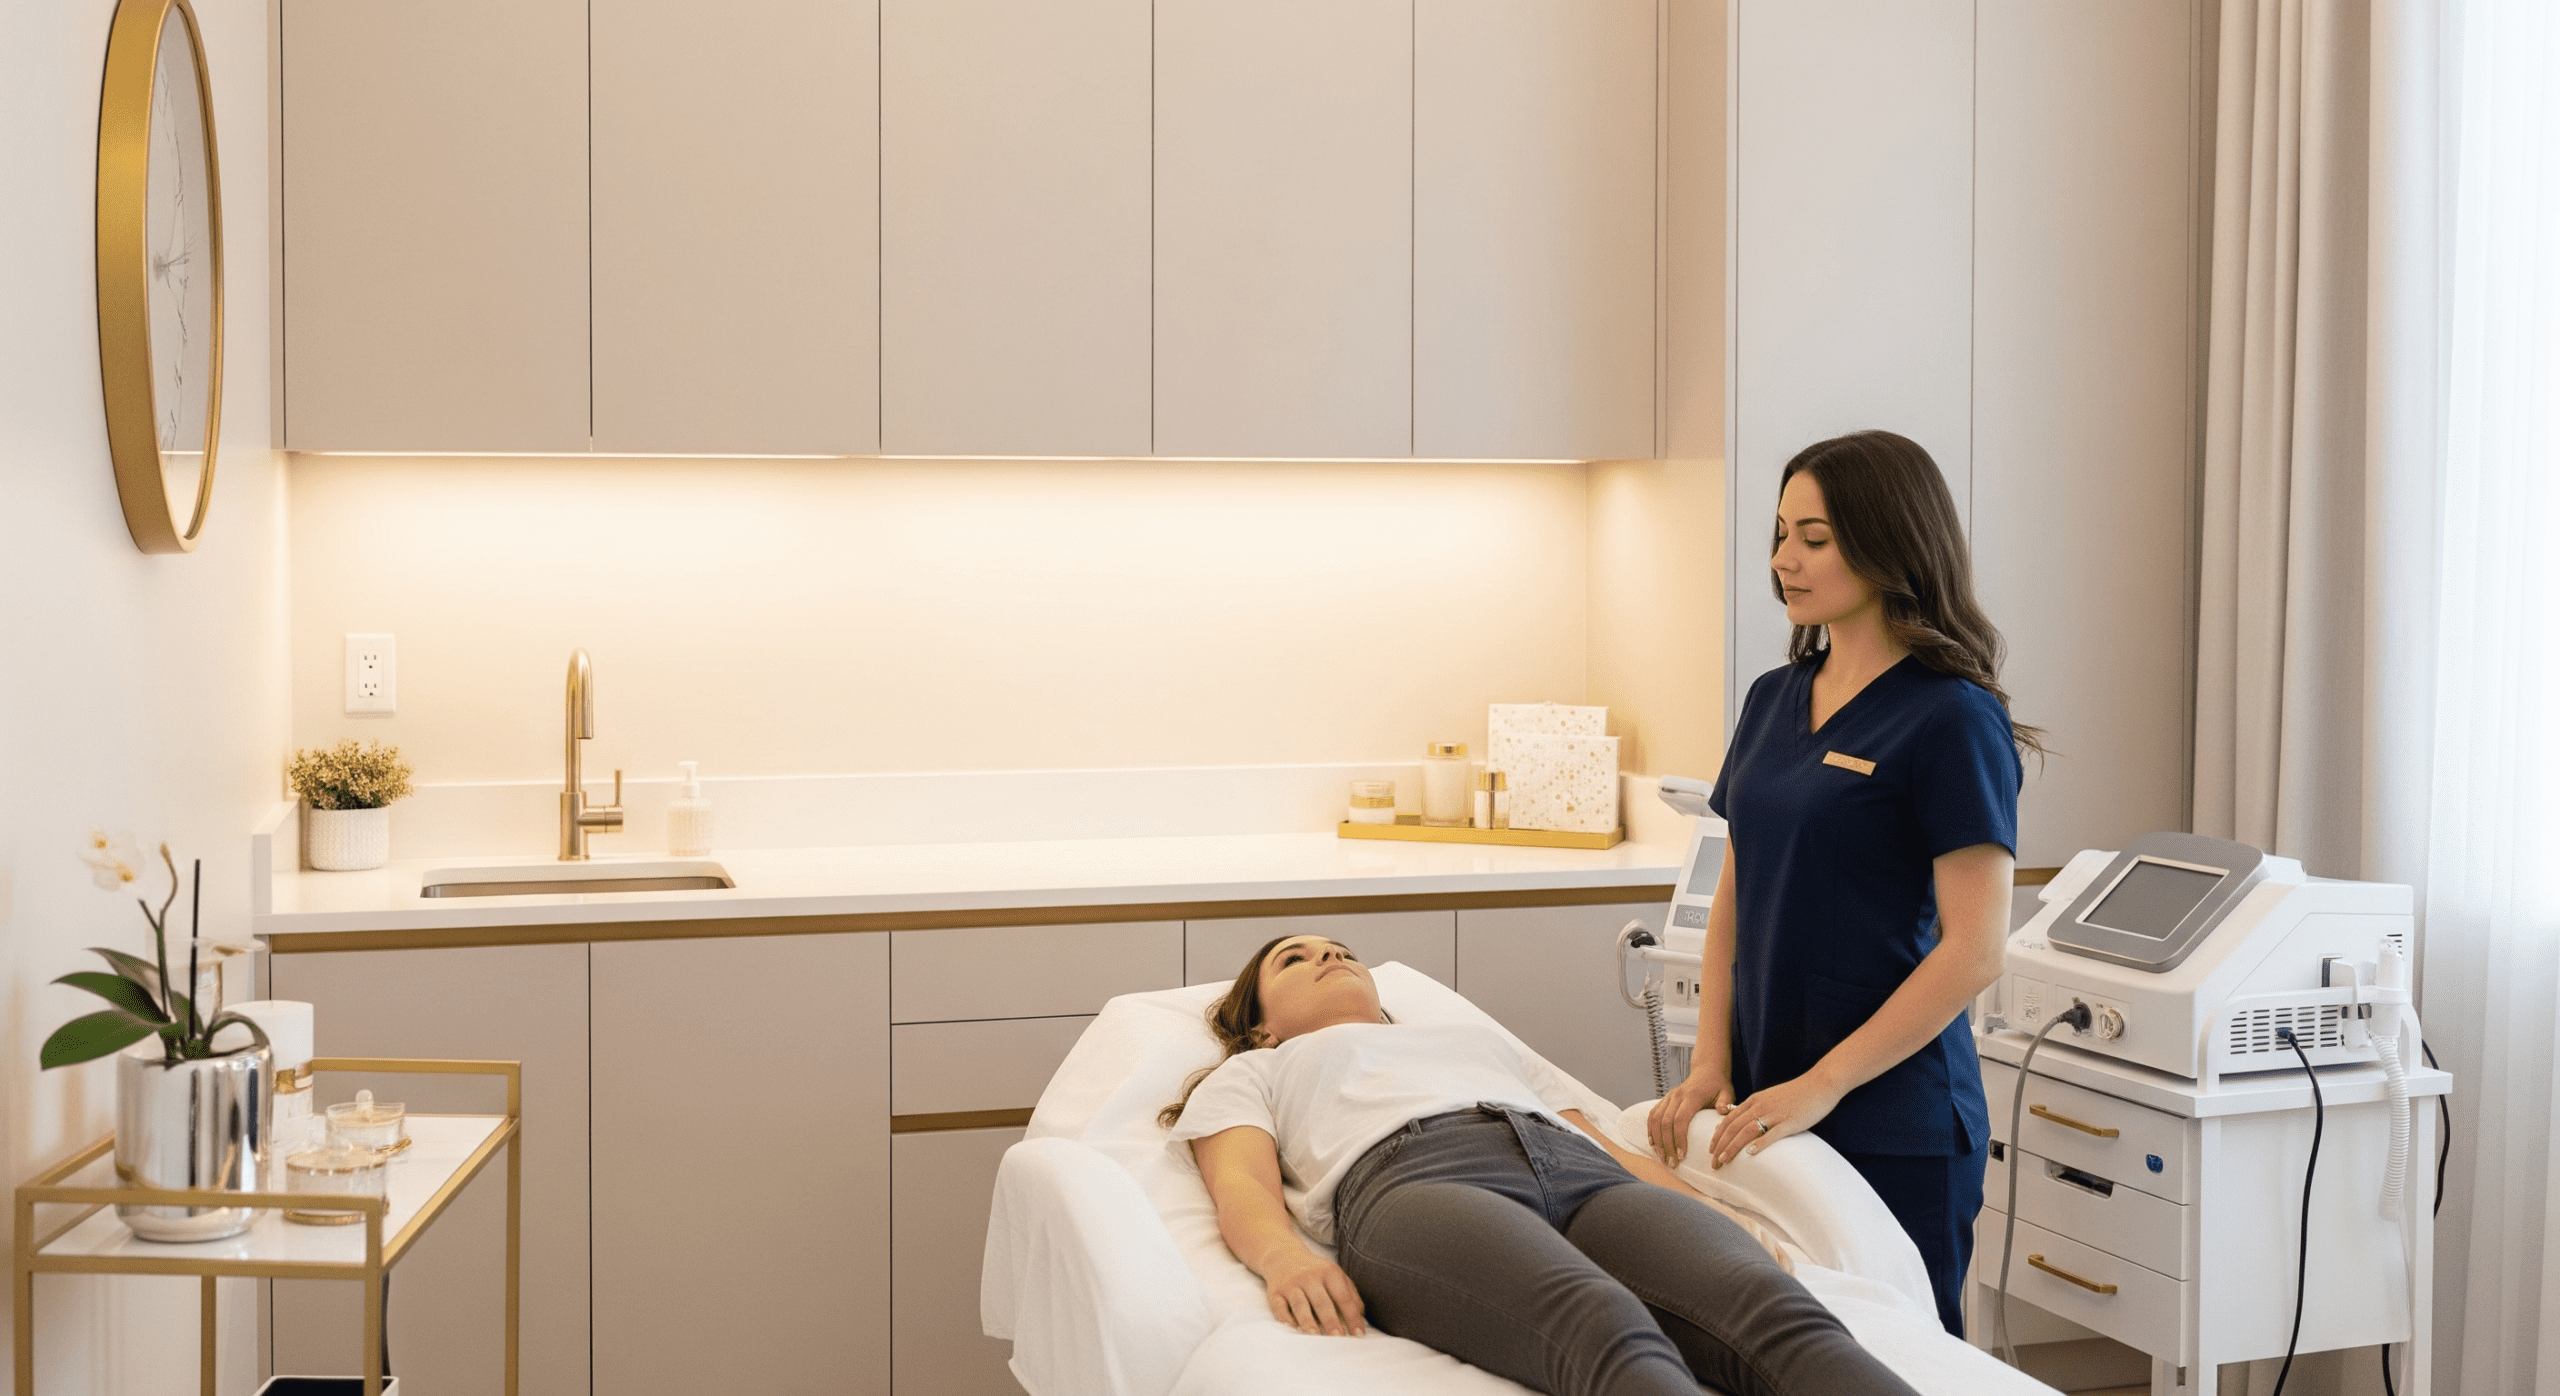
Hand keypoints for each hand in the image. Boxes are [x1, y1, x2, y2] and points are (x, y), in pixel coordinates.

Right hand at [1259, 1249, 1365, 1336]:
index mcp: (1328, 1272)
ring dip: (1308, 1321)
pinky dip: (1285, 1317)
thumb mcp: (1335, 1275)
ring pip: (1299, 1304)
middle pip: (1321, 1301)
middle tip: (1338, 1338)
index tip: (1358, 1334)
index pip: (1343, 1296)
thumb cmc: (1315, 1272)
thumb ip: (1350, 1293)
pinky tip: (1293, 1328)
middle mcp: (1309, 1277)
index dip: (1351, 1316)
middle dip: (1331, 1320)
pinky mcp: (1275, 1291)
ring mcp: (1291, 1284)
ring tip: (1315, 1335)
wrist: (1284, 1256)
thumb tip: (1360, 1315)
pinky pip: (1278, 1305)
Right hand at [1647, 1072, 1733, 1166]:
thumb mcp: (1727, 1092)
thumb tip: (1723, 1112)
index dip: (1679, 1139)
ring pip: (1656, 1120)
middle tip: (1671, 1163)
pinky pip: (1653, 1115)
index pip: (1680, 1119)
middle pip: (1665, 1123)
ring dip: (1657, 1140)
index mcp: (1691, 1096)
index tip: (1682, 1155)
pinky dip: (1650, 1130)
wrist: (1707, 1070)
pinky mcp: (1665, 1100)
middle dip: (1666, 1145)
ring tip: (1662, 1157)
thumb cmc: (1718, 1085)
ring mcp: (1668, 1097)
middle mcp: (1676, 1096)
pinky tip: (1653, 1143)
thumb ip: (1725, 1103)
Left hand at [1707, 1073, 1844, 1168]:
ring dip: (1733, 1146)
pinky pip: (1772, 1134)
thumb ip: (1752, 1106)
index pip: (1728, 1120)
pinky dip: (1760, 1143)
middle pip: (1734, 1127)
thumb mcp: (1768, 1096)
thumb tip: (1734, 1114)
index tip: (1710, 1150)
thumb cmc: (1795, 1093)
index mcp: (1754, 1100)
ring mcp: (1775, 1114)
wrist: (1820, 1084)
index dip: (1717, 1136)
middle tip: (1713, 1162)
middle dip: (1720, 1146)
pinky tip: (1750, 1153)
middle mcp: (1761, 1106)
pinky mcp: (1790, 1122)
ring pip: (1747, 1131)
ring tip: (1724, 1160)